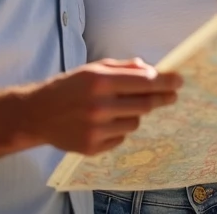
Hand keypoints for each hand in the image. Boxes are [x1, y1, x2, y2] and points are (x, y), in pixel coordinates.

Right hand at [23, 58, 180, 155]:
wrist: (37, 114)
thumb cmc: (69, 87)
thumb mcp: (94, 69)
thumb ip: (124, 68)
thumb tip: (151, 70)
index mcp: (100, 81)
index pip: (144, 82)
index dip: (165, 82)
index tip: (179, 81)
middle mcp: (99, 106)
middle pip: (145, 104)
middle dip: (160, 98)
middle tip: (170, 96)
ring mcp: (95, 129)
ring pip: (135, 123)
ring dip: (134, 114)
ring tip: (118, 108)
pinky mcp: (92, 147)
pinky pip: (121, 138)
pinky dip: (118, 130)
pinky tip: (104, 123)